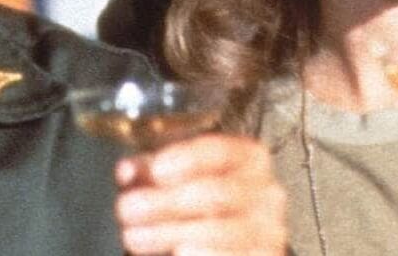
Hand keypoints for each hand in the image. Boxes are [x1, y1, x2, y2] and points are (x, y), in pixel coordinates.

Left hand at [114, 133, 286, 255]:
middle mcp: (266, 192)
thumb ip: (149, 172)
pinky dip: (202, 255)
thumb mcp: (174, 181)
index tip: (156, 170)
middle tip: (128, 208)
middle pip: (217, 193)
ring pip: (219, 231)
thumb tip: (128, 171)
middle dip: (166, 202)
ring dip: (169, 234)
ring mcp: (269, 230)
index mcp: (248, 160)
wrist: (221, 244)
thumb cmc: (199, 207)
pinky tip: (176, 252)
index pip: (222, 151)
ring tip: (134, 236)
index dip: (188, 159)